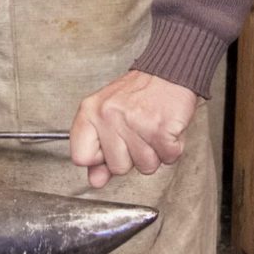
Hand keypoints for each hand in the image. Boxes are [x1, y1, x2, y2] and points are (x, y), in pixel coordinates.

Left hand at [71, 71, 197, 189]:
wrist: (168, 72)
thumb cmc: (139, 94)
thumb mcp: (107, 116)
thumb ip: (98, 151)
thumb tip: (95, 180)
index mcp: (90, 111)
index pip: (81, 157)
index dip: (100, 158)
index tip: (111, 145)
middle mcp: (108, 115)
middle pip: (117, 167)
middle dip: (132, 157)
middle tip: (137, 132)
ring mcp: (134, 121)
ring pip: (145, 166)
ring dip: (155, 152)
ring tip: (152, 129)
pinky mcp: (160, 127)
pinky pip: (167, 157)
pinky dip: (172, 148)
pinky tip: (165, 129)